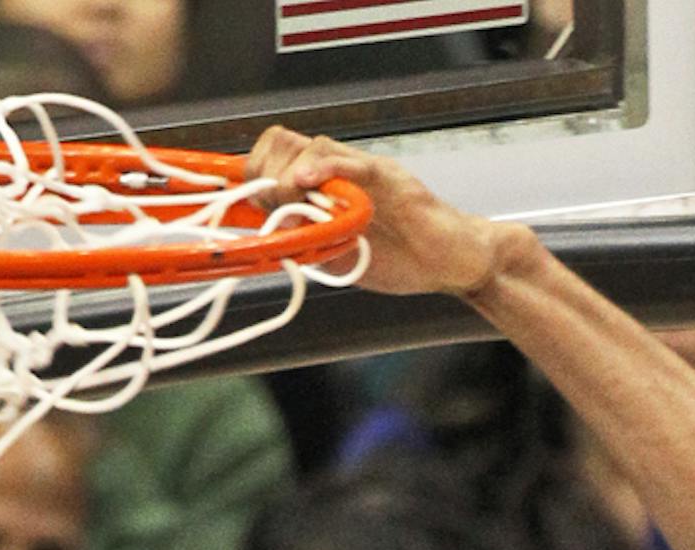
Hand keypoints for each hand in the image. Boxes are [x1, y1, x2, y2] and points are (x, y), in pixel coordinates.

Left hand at [247, 128, 505, 298]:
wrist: (450, 262)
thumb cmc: (401, 258)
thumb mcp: (340, 256)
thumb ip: (308, 241)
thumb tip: (269, 238)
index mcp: (322, 186)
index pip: (272, 157)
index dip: (251, 176)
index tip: (244, 208)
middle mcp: (337, 171)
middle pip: (280, 143)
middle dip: (264, 177)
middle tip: (276, 213)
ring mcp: (361, 171)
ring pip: (307, 147)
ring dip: (288, 178)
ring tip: (297, 208)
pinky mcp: (387, 178)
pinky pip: (349, 163)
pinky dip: (323, 169)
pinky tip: (307, 182)